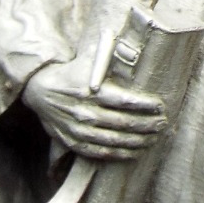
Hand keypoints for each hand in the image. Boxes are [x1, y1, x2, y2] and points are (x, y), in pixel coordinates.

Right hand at [22, 56, 165, 160]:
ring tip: (154, 139)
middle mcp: (85, 112)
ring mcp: (79, 130)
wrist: (40, 92)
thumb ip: (111, 54)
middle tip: (163, 124)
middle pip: (123, 123)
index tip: (161, 107)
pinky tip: (135, 153)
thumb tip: (136, 48)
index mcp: (91, 90)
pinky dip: (120, 154)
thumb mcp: (89, 60)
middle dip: (147, 125)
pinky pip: (101, 153)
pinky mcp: (74, 142)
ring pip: (115, 140)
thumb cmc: (72, 74)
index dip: (145, 106)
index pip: (124, 101)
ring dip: (138, 141)